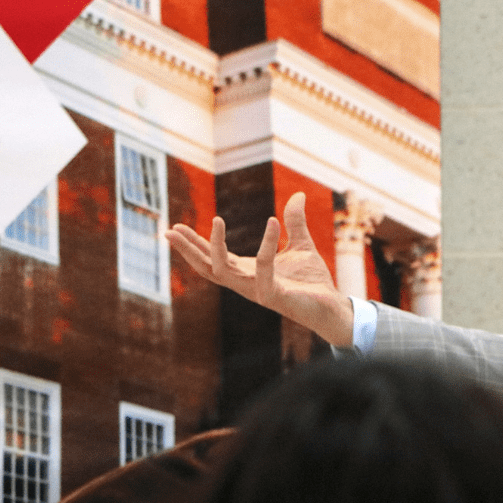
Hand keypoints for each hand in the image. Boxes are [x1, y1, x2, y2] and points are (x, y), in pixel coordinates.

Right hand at [167, 191, 353, 345]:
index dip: (194, 244)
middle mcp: (247, 283)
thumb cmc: (312, 282)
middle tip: (170, 230)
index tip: (176, 227)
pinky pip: (264, 270)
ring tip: (216, 219)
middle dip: (188, 249)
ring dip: (215, 247)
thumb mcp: (301, 245)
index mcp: (247, 272)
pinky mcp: (275, 297)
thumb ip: (295, 221)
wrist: (333, 308)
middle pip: (207, 267)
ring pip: (224, 271)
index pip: (213, 258)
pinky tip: (272, 221)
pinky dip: (267, 246)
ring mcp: (258, 291)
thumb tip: (297, 194)